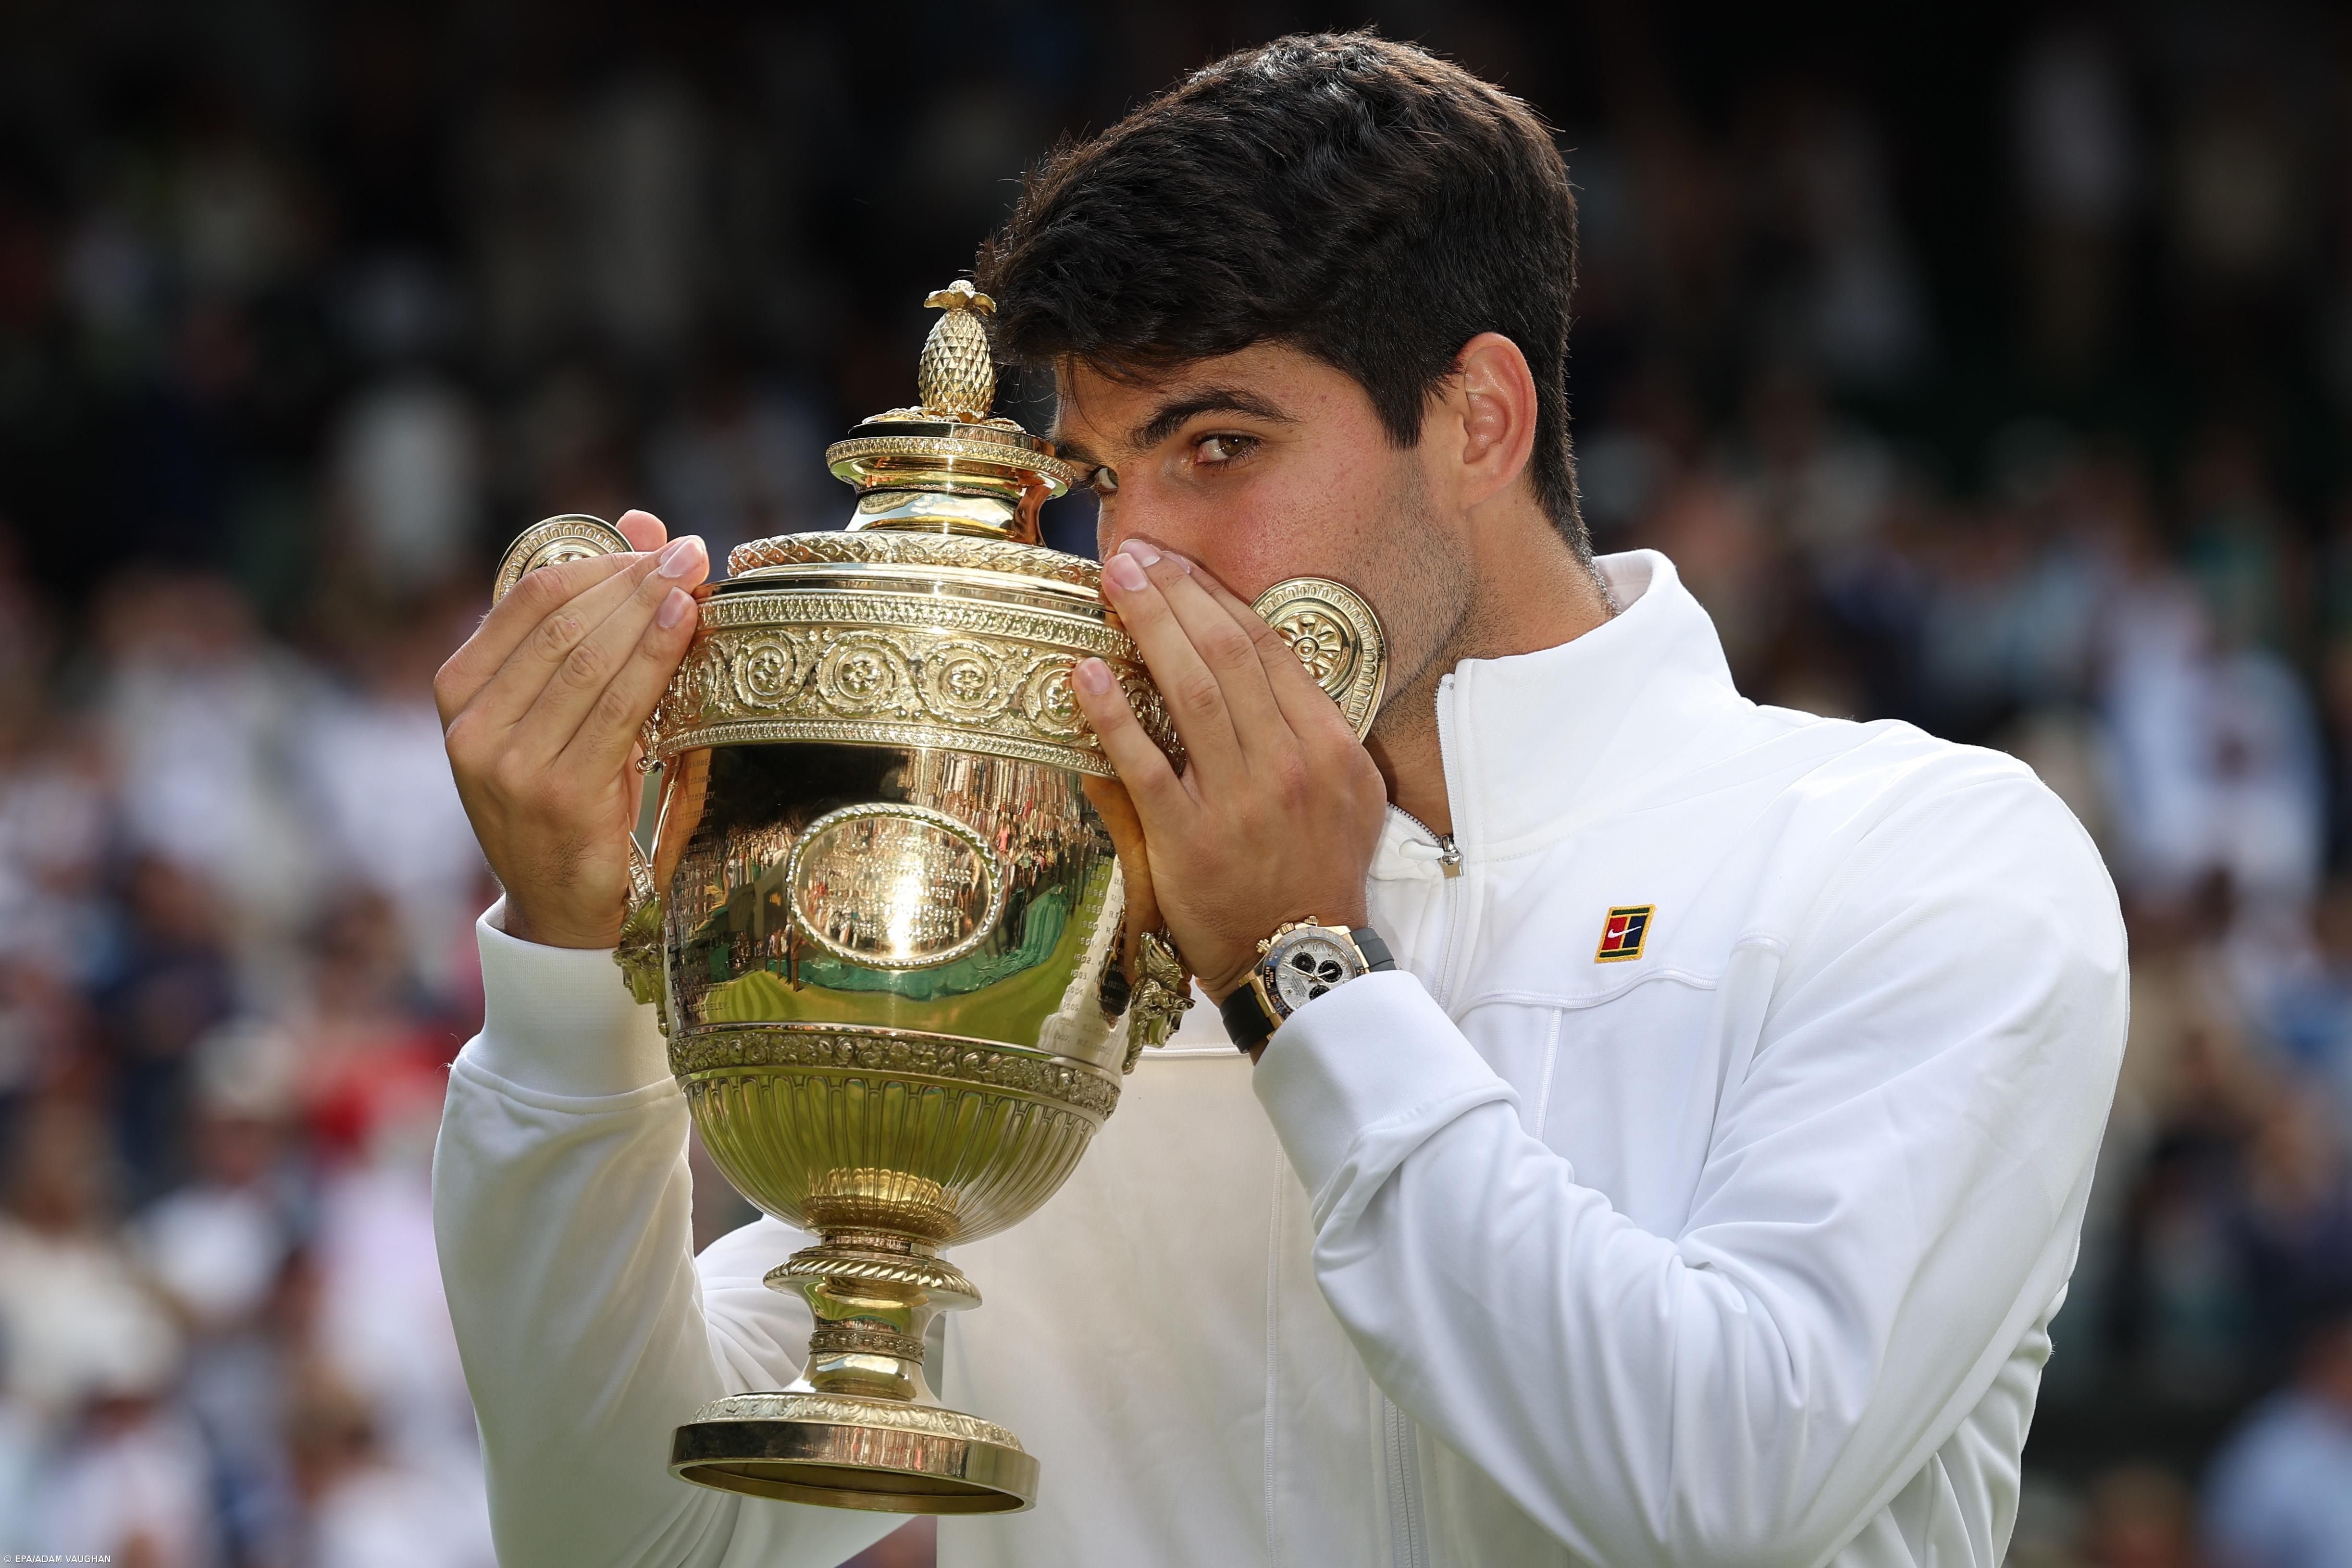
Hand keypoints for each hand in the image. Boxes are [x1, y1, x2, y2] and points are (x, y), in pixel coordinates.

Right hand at [435, 510, 708, 948]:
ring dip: (650, 610)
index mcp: (458, 690)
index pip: (529, 596)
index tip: (656, 544)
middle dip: (633, 579)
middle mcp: (473, 726)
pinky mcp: (560, 794)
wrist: (559, 904)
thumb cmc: (568, 792)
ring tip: (695, 577)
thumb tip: (641, 521)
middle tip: (690, 552)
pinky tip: (685, 624)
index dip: (598, 560)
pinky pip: (618, 708)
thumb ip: (589, 619)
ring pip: (591, 659)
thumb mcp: (562, 708)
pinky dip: (655, 657)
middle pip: (564, 623)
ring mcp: (512, 764)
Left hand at [1072, 540, 1388, 1002]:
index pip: (1268, 650)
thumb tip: (1262, 668)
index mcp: (1330, 747)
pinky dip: (1112, 715)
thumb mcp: (1349, 796)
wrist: (1301, 959)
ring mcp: (1238, 801)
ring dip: (1147, 628)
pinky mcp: (1189, 838)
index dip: (1219, 599)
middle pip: (1226, 656)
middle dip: (1177, 596)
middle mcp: (1288, 764)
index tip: (1181, 566)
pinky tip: (1084, 674)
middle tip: (1135, 556)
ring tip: (1113, 583)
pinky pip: (1144, 764)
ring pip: (1189, 694)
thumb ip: (1311, 732)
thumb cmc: (1318, 874)